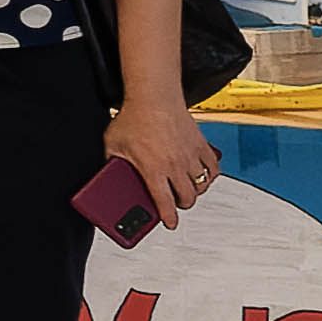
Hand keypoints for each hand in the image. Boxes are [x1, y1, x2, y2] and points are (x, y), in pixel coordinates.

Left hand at [106, 99, 221, 227]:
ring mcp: (190, 155)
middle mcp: (175, 165)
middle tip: (175, 202)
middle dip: (182, 204)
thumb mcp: (112, 145)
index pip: (164, 202)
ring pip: (202, 185)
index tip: (170, 223)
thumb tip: (107, 174)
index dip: (168, 217)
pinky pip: (214, 168)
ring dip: (196, 191)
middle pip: (188, 197)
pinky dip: (210, 175)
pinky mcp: (201, 145)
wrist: (154, 97)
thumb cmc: (133, 118)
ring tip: (186, 189)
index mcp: (153, 169)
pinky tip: (202, 175)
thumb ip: (111, 163)